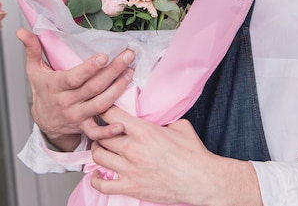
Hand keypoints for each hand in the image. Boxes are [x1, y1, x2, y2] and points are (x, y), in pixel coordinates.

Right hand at [17, 28, 134, 150]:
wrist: (44, 121)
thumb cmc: (43, 91)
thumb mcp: (35, 70)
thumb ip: (32, 49)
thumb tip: (21, 31)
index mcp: (56, 86)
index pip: (74, 77)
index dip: (89, 68)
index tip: (104, 56)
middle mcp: (67, 102)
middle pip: (93, 88)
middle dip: (113, 71)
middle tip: (128, 56)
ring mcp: (76, 116)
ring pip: (100, 105)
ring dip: (118, 90)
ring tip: (130, 73)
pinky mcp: (84, 127)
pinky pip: (96, 133)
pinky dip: (109, 131)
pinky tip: (122, 124)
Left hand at [90, 107, 262, 205]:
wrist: (202, 180)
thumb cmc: (193, 154)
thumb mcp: (179, 126)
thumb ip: (161, 120)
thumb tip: (154, 118)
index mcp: (144, 130)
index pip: (110, 114)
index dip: (104, 111)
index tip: (104, 112)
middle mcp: (133, 148)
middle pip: (100, 135)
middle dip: (99, 130)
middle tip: (101, 130)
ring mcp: (130, 169)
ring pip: (98, 156)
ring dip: (97, 150)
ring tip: (102, 148)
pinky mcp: (131, 187)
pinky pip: (102, 184)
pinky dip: (95, 179)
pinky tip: (98, 173)